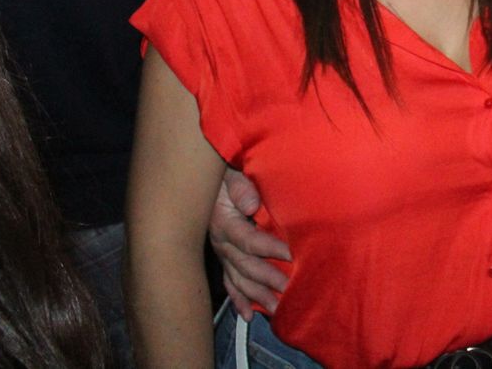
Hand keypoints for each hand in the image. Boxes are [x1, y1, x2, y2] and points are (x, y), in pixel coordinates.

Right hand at [208, 167, 290, 317]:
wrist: (199, 183)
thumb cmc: (221, 175)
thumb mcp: (229, 175)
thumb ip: (241, 188)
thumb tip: (251, 205)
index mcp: (224, 223)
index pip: (250, 240)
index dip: (270, 249)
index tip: (292, 254)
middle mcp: (221, 243)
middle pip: (245, 266)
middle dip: (267, 279)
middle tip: (288, 290)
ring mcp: (221, 253)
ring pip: (238, 279)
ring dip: (256, 295)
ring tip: (275, 309)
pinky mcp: (223, 258)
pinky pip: (229, 283)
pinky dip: (238, 300)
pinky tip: (248, 315)